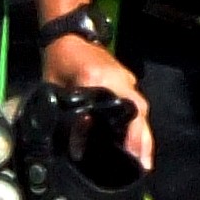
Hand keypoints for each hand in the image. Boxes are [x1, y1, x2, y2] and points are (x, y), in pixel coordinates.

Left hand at [43, 33, 151, 169]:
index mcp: (98, 79)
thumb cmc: (59, 60)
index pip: (117, 109)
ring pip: (141, 109)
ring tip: (144, 160)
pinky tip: (137, 141)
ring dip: (144, 134)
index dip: (127, 133)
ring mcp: (125, 78)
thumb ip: (67, 116)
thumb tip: (78, 148)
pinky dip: (138, 123)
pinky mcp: (126, 80)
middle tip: (144, 166)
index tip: (132, 154)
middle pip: (138, 111)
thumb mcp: (55, 88)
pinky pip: (136, 104)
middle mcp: (118, 79)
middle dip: (142, 139)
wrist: (69, 33)